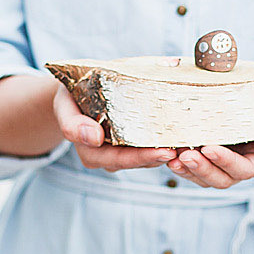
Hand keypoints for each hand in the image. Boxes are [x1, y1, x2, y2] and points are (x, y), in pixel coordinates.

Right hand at [53, 83, 176, 172]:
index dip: (142, 158)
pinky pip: (150, 145)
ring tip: (189, 142)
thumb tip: (95, 138)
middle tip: (184, 149)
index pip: (119, 160)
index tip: (164, 152)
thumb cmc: (68, 98)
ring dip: (167, 151)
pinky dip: (165, 140)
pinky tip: (183, 135)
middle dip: (161, 156)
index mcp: (91, 152)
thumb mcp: (64, 107)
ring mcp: (121, 150)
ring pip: (147, 156)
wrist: (72, 92)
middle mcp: (108, 156)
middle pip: (138, 161)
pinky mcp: (133, 141)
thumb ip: (73, 125)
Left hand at [167, 76, 253, 190]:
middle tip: (183, 155)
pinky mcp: (216, 152)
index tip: (209, 148)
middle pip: (221, 178)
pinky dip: (182, 161)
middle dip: (201, 169)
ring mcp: (229, 161)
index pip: (243, 168)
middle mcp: (246, 165)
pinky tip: (168, 151)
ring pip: (206, 176)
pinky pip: (198, 164)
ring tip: (170, 156)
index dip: (226, 162)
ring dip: (187, 170)